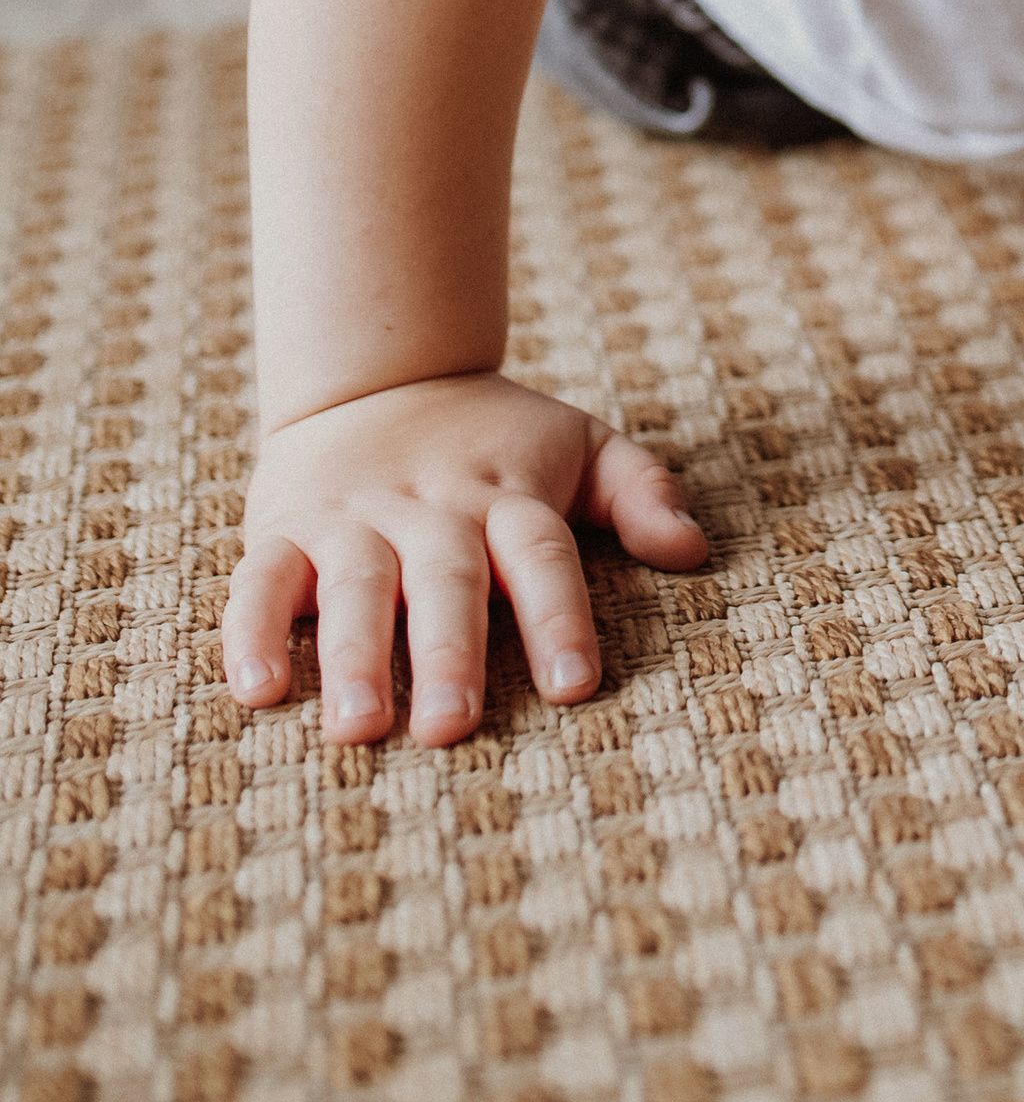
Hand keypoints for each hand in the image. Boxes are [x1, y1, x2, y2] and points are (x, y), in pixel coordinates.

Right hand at [225, 371, 707, 742]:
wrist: (376, 372)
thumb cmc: (495, 437)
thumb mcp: (580, 443)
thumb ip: (640, 492)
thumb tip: (693, 551)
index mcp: (506, 494)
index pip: (539, 554)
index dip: (557, 616)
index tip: (575, 687)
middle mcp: (429, 509)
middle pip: (445, 579)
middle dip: (449, 654)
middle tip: (451, 729)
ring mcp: (352, 519)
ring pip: (353, 587)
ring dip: (354, 656)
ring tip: (358, 727)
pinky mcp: (284, 530)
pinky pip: (261, 581)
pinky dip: (252, 632)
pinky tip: (258, 690)